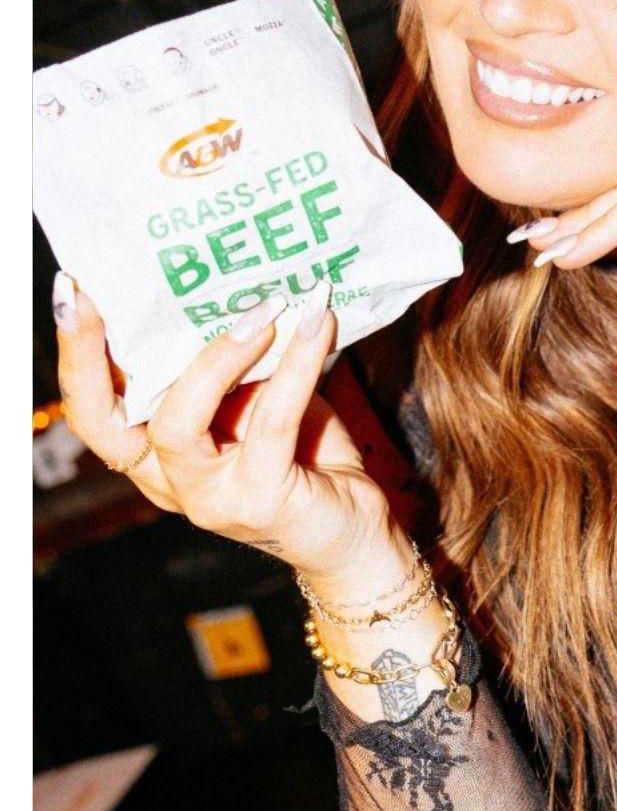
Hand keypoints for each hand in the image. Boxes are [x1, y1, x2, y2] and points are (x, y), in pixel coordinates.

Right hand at [53, 277, 394, 583]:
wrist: (353, 527)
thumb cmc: (301, 455)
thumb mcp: (255, 399)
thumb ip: (231, 361)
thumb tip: (232, 283)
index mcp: (152, 452)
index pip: (92, 406)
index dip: (75, 351)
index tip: (70, 287)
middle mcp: (167, 481)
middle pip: (106, 421)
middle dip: (92, 352)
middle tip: (103, 291)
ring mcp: (208, 499)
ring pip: (182, 419)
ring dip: (221, 351)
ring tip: (265, 305)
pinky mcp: (260, 502)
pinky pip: (271, 422)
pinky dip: (297, 365)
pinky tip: (318, 325)